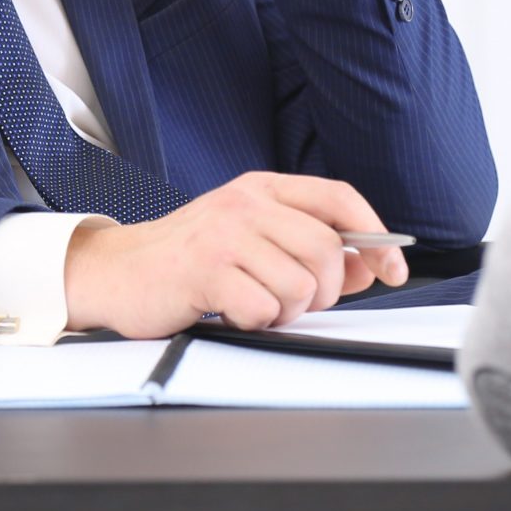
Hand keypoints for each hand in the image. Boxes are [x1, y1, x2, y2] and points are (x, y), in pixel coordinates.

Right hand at [61, 171, 408, 337]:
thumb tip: (364, 266)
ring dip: (287, 310)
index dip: (375, 235)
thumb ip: (307, 248)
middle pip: (326, 248)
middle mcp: (245, 204)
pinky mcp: (206, 271)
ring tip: (255, 304)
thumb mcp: (250, 240)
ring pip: (299, 284)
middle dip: (323, 290)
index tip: (392, 269)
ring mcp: (224, 235)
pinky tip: (232, 311)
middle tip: (293, 302)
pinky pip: (263, 307)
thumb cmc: (187, 260)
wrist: (117, 272)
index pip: (338, 198)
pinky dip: (256, 321)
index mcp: (261, 189)